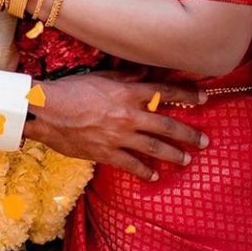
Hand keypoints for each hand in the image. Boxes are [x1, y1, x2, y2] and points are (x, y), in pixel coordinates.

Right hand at [23, 73, 209, 181]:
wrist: (46, 111)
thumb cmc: (69, 89)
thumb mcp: (99, 77)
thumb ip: (124, 76)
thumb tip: (144, 74)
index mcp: (127, 93)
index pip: (164, 92)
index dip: (187, 94)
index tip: (204, 98)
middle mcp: (128, 115)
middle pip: (166, 125)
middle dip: (189, 134)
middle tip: (205, 141)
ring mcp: (118, 136)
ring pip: (154, 148)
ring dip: (174, 154)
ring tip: (187, 160)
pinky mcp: (106, 153)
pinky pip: (131, 165)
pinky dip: (144, 172)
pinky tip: (153, 176)